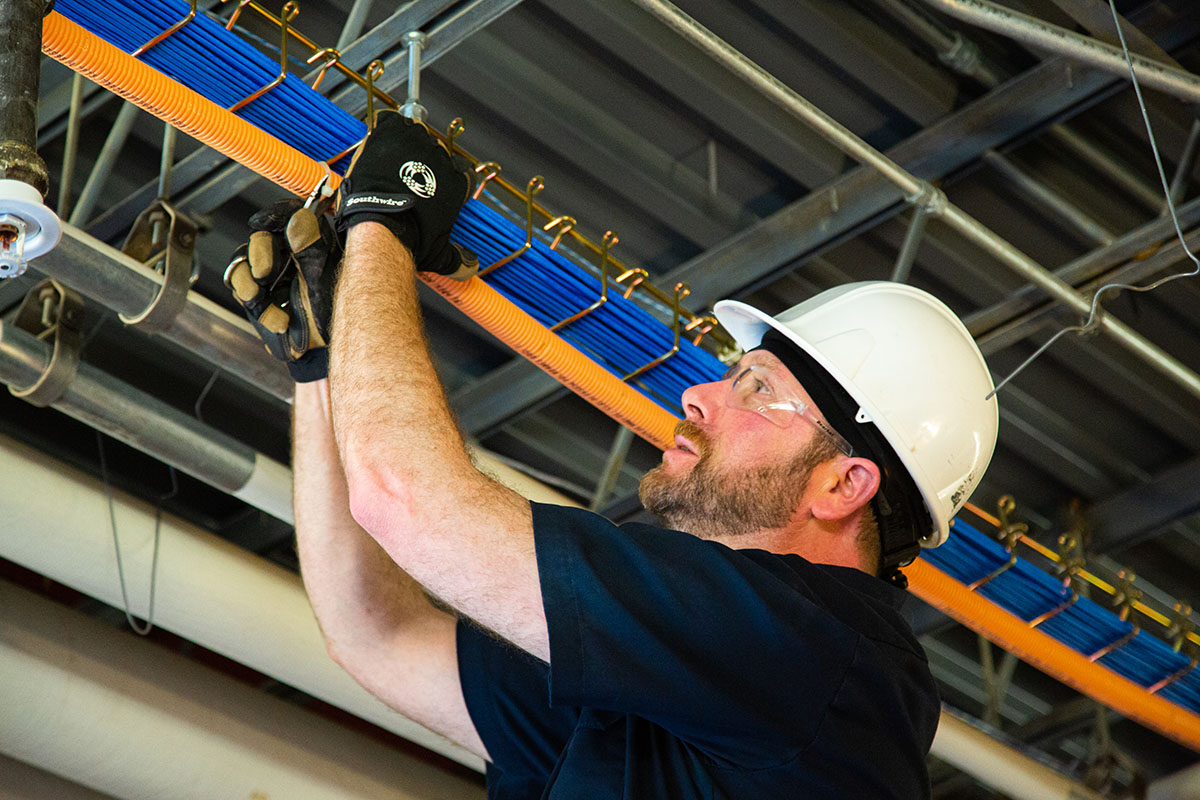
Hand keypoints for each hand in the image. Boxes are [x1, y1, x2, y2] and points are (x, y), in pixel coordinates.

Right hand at [225, 197, 341, 381]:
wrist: (327, 350)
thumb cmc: (334, 312)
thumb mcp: (325, 277)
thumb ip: (311, 247)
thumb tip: (299, 218)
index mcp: (309, 241)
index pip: (287, 215)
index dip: (272, 215)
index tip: (262, 222)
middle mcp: (287, 255)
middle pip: (259, 238)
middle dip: (258, 254)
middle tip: (266, 271)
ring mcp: (270, 275)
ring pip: (243, 263)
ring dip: (249, 282)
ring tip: (262, 296)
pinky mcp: (258, 296)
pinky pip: (242, 290)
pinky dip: (258, 307)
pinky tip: (279, 319)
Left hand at [335, 112, 476, 278]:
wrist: (382, 226)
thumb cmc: (411, 239)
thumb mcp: (438, 253)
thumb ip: (456, 259)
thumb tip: (468, 267)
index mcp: (456, 184)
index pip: (461, 172)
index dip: (444, 178)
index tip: (433, 187)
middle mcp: (440, 161)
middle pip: (435, 151)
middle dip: (423, 162)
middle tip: (405, 177)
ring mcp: (416, 145)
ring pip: (415, 134)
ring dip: (405, 144)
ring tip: (392, 161)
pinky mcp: (391, 136)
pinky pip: (392, 122)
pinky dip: (386, 129)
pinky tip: (380, 141)